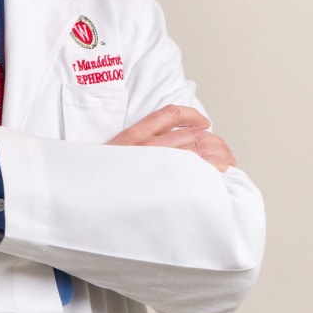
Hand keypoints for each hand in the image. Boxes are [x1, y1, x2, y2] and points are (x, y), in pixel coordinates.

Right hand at [108, 105, 236, 171]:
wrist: (86, 198)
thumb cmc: (103, 182)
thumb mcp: (113, 157)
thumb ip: (136, 150)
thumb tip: (166, 153)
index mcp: (134, 135)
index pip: (170, 114)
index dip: (193, 117)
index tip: (205, 125)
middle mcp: (145, 146)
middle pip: (190, 135)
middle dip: (213, 143)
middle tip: (225, 155)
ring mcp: (153, 162)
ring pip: (195, 151)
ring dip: (216, 157)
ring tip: (226, 165)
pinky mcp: (158, 180)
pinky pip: (190, 169)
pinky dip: (207, 169)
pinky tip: (216, 173)